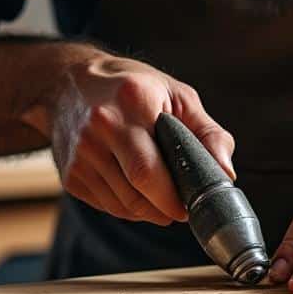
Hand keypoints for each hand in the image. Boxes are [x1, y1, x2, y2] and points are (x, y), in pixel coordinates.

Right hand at [33, 53, 235, 224]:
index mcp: (132, 101)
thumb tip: (225, 173)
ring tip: (160, 194)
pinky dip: (127, 207)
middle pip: (136, 193)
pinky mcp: (69, 173)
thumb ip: (208, 133)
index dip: (174, 197)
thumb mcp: (176, 95)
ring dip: (148, 211)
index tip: (191, 203)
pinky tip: (134, 188)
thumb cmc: (131, 87)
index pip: (150, 169)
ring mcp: (79, 152)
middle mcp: (100, 126)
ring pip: (122, 206)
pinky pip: (107, 206)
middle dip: (165, 209)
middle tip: (180, 206)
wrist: (67, 82)